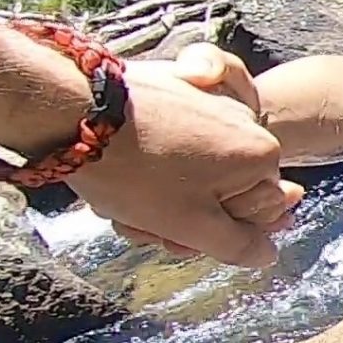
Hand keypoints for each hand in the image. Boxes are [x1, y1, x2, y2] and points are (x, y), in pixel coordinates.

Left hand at [68, 55, 302, 266]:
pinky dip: (153, 161)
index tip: (181, 240)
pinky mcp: (174, 88)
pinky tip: (121, 173)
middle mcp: (243, 121)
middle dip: (188, 215)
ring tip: (124, 202)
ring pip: (195, 169)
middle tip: (148, 227)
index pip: (260, 213)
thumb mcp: (191, 225)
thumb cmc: (135, 173)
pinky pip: (175, 140)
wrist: (74, 110)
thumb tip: (268, 254)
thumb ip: (238, 245)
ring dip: (163, 195)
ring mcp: (208, 101)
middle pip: (224, 190)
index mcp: (260, 154)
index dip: (219, 235)